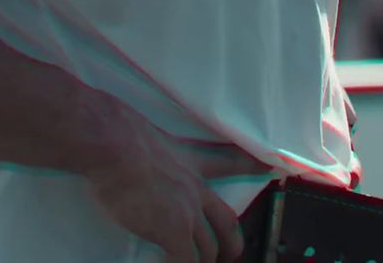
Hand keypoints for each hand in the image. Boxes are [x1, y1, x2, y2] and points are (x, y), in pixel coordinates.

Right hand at [84, 110, 272, 262]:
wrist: (112, 144)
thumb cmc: (116, 133)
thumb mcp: (143, 132)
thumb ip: (144, 145)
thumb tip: (123, 140)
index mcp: (189, 161)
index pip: (229, 162)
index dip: (252, 165)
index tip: (269, 167)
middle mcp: (195, 188)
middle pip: (227, 221)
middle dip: (231, 243)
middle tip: (229, 254)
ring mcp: (188, 212)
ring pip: (210, 248)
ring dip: (206, 261)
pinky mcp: (174, 231)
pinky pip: (186, 260)